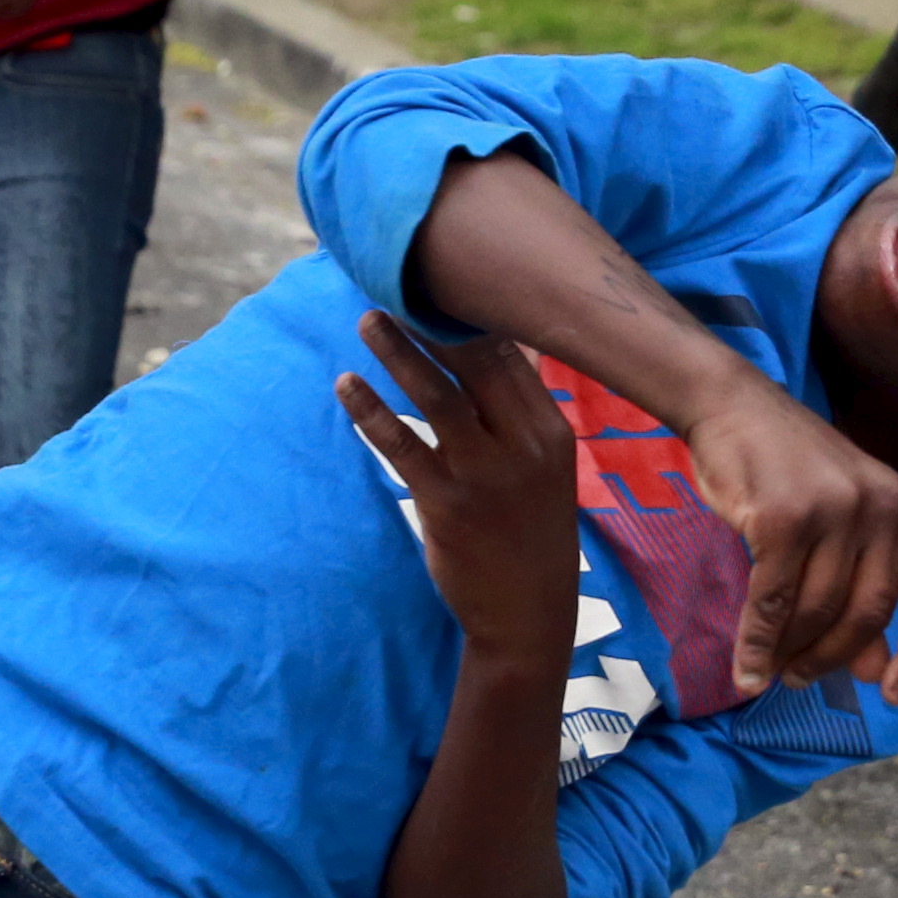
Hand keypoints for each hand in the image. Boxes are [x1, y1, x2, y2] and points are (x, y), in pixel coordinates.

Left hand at [334, 312, 584, 665]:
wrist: (527, 613)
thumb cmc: (532, 532)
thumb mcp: (548, 467)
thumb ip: (523, 413)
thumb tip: (500, 348)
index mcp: (552, 432)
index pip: (511, 357)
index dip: (471, 316)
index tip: (438, 283)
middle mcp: (523, 446)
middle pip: (474, 365)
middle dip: (432, 321)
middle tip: (395, 286)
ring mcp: (484, 474)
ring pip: (435, 395)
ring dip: (397, 352)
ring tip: (367, 321)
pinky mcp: (445, 502)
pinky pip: (401, 444)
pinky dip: (370, 411)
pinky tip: (346, 386)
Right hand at [682, 382, 897, 705]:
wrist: (733, 406)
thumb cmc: (788, 470)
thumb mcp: (845, 521)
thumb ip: (863, 584)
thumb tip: (873, 670)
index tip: (895, 696)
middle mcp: (885, 511)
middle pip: (869, 614)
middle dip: (834, 659)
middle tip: (802, 681)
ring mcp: (836, 512)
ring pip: (818, 611)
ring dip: (791, 653)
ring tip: (772, 673)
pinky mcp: (785, 518)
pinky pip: (772, 600)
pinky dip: (757, 643)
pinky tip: (747, 668)